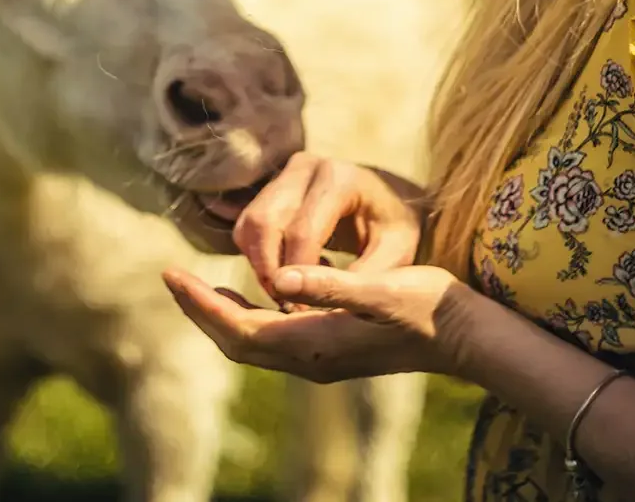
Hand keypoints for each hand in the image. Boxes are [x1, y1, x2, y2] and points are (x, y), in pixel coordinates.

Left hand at [161, 262, 476, 383]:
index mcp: (314, 343)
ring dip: (223, 317)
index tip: (170, 273)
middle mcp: (311, 359)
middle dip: (201, 312)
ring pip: (253, 343)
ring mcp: (321, 360)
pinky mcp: (333, 351)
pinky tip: (257, 293)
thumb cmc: (427, 306)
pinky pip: (274, 340)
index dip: (200, 304)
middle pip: (236, 343)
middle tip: (173, 278)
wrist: (464, 336)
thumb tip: (280, 278)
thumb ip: (330, 284)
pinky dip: (251, 318)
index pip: (238, 329)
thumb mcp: (380, 288)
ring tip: (201, 287)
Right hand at [233, 153, 426, 302]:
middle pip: (265, 223)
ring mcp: (285, 173)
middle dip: (271, 272)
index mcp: (340, 179)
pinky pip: (248, 226)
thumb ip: (357, 279)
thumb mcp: (393, 257)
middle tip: (289, 306)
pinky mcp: (272, 187)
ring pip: (250, 225)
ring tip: (293, 292)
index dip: (299, 277)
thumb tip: (309, 304)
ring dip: (261, 266)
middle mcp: (307, 166)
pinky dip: (259, 256)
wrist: (392, 205)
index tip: (305, 311)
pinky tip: (293, 272)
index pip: (302, 232)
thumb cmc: (397, 233)